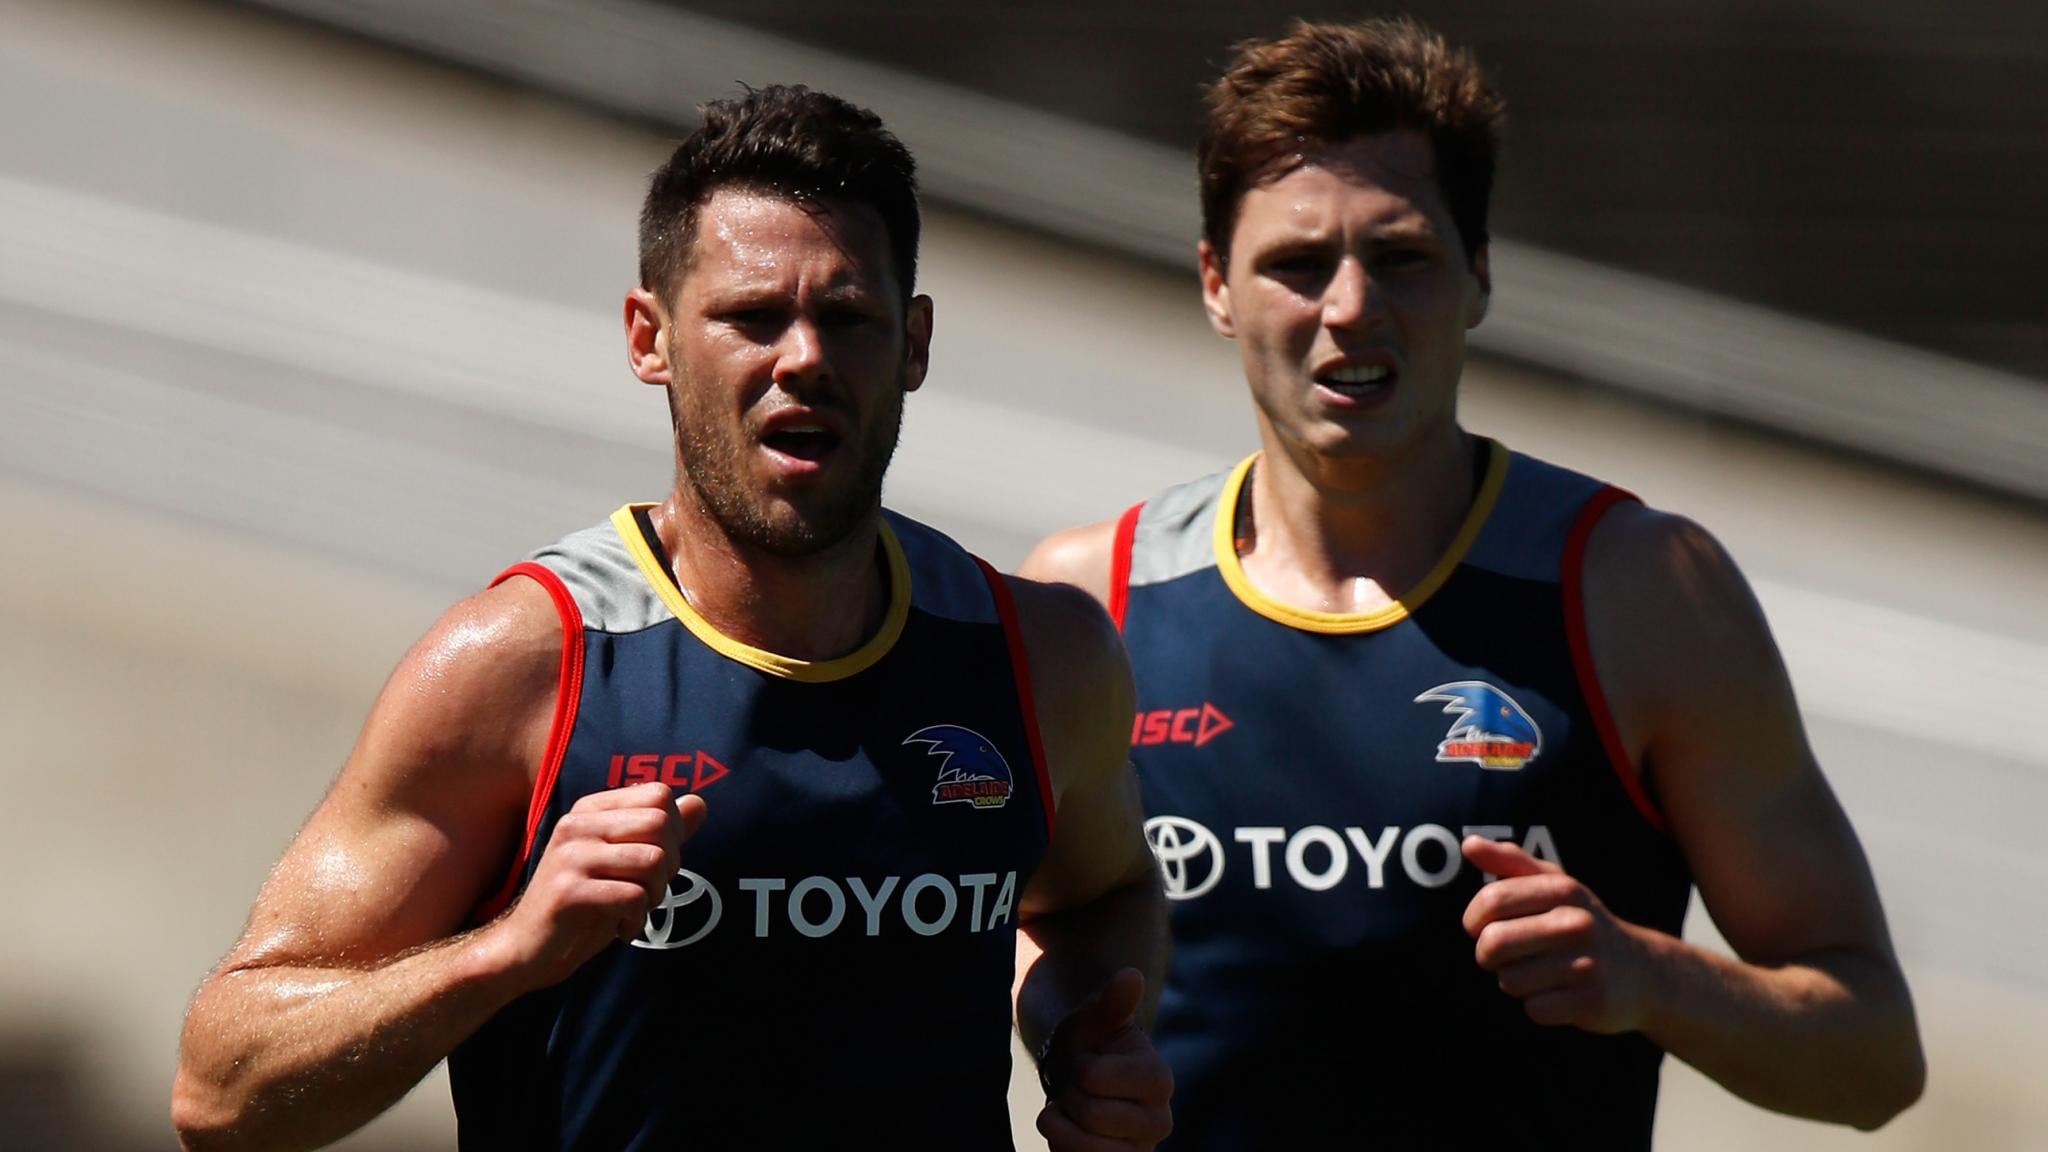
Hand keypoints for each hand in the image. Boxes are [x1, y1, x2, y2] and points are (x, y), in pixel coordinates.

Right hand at [492, 782, 706, 989]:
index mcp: (591, 809)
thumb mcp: (625, 861)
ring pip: (652, 861)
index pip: (659, 795)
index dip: (675, 830)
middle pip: (660, 824)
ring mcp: (570, 856)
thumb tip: (700, 802)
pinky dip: (637, 920)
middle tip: (649, 889)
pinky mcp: (568, 892)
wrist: (529, 948)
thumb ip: (662, 831)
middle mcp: (578, 824)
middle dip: (670, 864)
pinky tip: (621, 928)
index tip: (658, 861)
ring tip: (634, 909)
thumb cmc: (584, 902)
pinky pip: (633, 897)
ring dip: (655, 895)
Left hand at [1037, 968, 1173, 1150]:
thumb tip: (1131, 976)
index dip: (1079, 1067)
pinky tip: (1070, 1132)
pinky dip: (1061, 1146)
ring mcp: (1140, 1151)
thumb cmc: (1092, 1046)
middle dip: (1069, 1096)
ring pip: (1082, 1148)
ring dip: (1061, 1125)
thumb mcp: (1097, 1019)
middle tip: (1079, 1088)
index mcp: (1159, 1079)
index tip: (1090, 1062)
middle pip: (1088, 1113)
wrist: (1080, 1081)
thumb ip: (1114, 1001)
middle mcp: (1158, 1121)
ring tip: (1072, 1110)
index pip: (1094, 1077)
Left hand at [1460, 835, 1659, 1033]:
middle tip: (1507, 956)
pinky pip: (1533, 1009)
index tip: (1482, 926)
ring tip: (1540, 973)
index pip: (1491, 901)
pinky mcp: (1591, 1002)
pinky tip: (1558, 994)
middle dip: (1488, 954)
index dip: (1474, 919)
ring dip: (1514, 981)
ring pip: (1509, 980)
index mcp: (1563, 890)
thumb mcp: (1554, 885)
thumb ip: (1510, 862)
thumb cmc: (1582, 923)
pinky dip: (1538, 1005)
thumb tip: (1469, 844)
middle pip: (1491, 944)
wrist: (1643, 971)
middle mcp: (1576, 924)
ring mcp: (1586, 964)